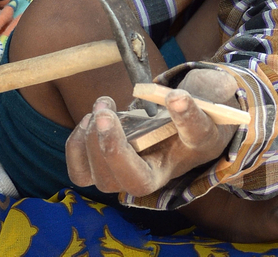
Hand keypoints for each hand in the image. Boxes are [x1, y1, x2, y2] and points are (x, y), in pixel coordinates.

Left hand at [65, 69, 241, 195]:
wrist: (168, 133)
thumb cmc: (185, 122)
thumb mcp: (200, 110)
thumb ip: (195, 103)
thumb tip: (175, 98)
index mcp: (184, 157)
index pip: (186, 146)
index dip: (184, 120)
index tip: (176, 96)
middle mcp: (151, 177)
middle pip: (130, 181)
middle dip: (111, 146)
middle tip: (105, 110)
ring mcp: (122, 177)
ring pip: (99, 178)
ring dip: (91, 142)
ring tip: (101, 108)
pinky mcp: (100, 169)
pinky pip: (79, 171)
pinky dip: (77, 145)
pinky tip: (88, 121)